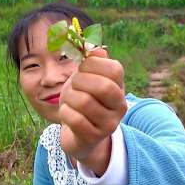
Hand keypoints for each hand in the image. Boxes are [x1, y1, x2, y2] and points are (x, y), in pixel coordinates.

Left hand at [58, 48, 126, 174]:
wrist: (79, 134)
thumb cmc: (82, 100)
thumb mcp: (85, 78)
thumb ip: (90, 61)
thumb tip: (93, 47)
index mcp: (119, 86)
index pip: (115, 69)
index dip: (93, 64)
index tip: (82, 68)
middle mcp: (119, 106)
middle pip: (103, 86)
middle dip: (79, 81)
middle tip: (73, 84)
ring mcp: (109, 124)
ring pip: (84, 102)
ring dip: (68, 97)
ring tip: (68, 99)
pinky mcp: (94, 137)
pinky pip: (75, 119)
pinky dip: (65, 112)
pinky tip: (66, 113)